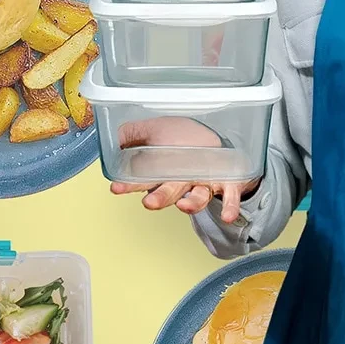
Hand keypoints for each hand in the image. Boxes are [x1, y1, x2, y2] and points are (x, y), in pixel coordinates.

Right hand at [107, 117, 260, 225]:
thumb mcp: (156, 129)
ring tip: (183, 205)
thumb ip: (133, 134)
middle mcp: (183, 181)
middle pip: (169, 192)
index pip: (143, 180)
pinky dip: (228, 206)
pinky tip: (226, 215)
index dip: (130, 185)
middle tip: (149, 202)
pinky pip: (229, 196)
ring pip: (196, 197)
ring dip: (190, 204)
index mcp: (163, 171)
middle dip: (159, 198)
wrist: (216, 136)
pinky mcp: (227, 182)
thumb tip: (115, 138)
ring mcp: (204, 183)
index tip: (117, 188)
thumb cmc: (183, 136)